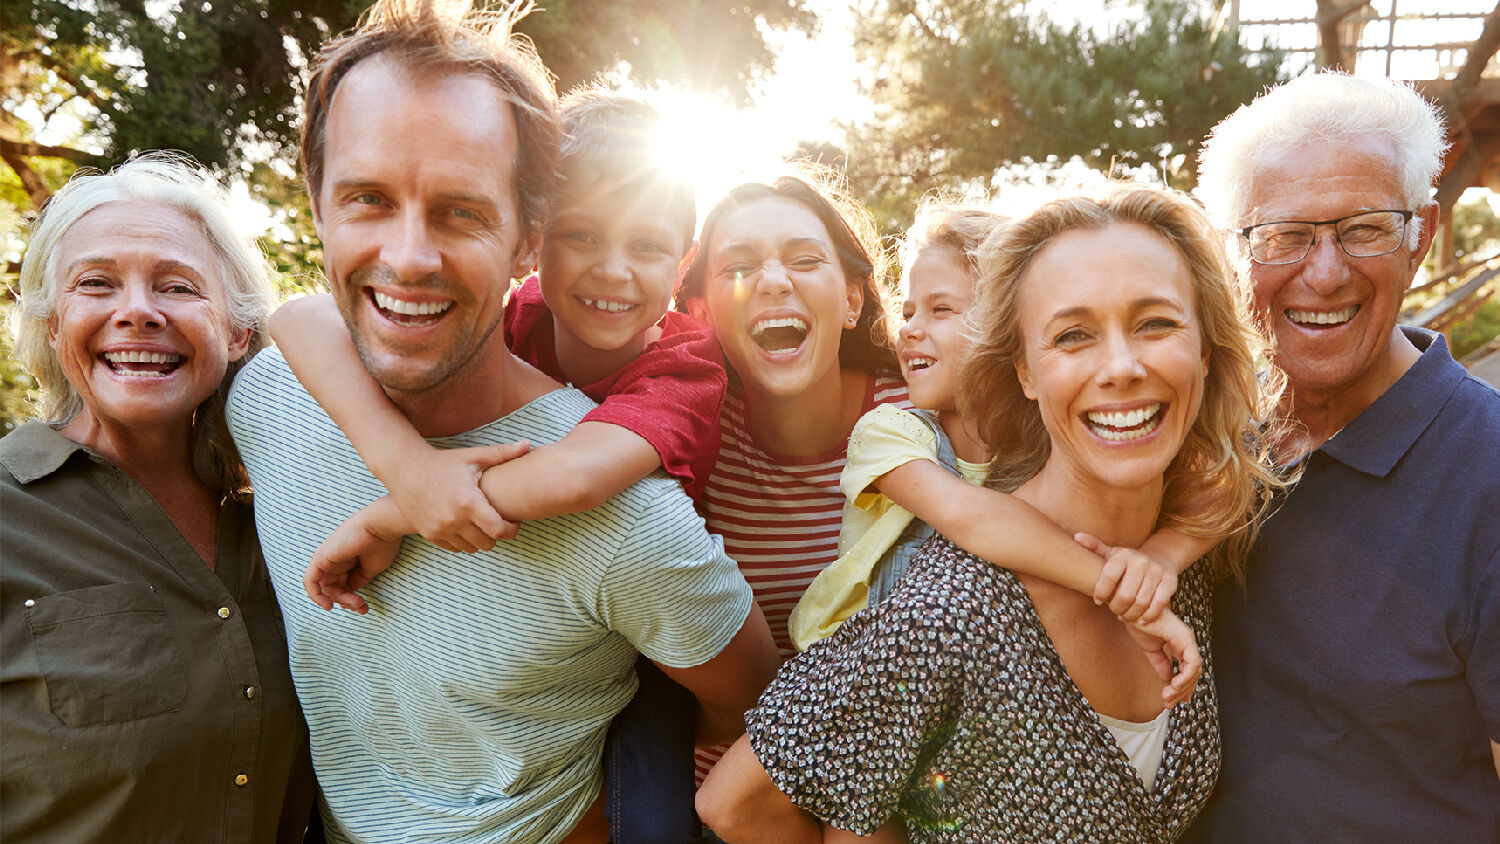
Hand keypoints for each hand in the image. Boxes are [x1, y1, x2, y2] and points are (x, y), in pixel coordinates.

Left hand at [302, 503, 404, 613]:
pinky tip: (328, 605)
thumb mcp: (371, 569)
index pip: (342, 585)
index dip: (351, 599)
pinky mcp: (321, 558)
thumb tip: (351, 592)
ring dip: (339, 599)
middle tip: (361, 606)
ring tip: (354, 603)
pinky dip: (316, 595)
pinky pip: (311, 581)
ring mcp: (327, 559)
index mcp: (347, 560)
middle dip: (346, 601)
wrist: (382, 526)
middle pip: (333, 588)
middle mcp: (335, 560)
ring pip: (324, 588)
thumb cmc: (382, 543)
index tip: (364, 607)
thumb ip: (358, 580)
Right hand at [383, 440, 530, 552]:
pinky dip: (463, 541)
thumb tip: (528, 444)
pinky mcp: (429, 535)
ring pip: (471, 549)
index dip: (512, 529)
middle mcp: (453, 520)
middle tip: (498, 522)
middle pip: (488, 543)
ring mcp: (439, 530)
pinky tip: (465, 526)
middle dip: (497, 535)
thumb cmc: (443, 462)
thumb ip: (503, 453)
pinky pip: (455, 548)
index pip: (499, 530)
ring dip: (480, 539)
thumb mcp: (473, 457)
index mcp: (468, 502)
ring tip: (482, 524)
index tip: (514, 522)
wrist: (405, 469)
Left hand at [1077, 532, 1177, 622]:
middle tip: (1114, 611)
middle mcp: (1141, 562)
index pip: (1109, 576)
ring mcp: (1156, 572)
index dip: (1101, 592)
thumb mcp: (1111, 553)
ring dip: (1131, 614)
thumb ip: (1094, 547)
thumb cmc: (1128, 561)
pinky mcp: (1169, 582)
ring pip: (1141, 602)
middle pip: (1125, 594)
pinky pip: (1158, 604)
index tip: (1098, 601)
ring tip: (1125, 615)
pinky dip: (1148, 616)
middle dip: (1116, 607)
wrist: (1160, 558)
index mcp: (1123, 555)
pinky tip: (1141, 620)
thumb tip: (1076, 537)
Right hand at [1123, 609, 1201, 708]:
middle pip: (1194, 672)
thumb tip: (1167, 680)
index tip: (1172, 699)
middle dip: (1183, 691)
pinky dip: (1184, 677)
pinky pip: (1191, 663)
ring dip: (1182, 687)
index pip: (1188, 669)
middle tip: (1169, 703)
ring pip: (1195, 670)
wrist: (1131, 608)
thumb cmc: (1139, 622)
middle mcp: (1187, 641)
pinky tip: (1172, 685)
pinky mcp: (1184, 638)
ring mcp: (1187, 639)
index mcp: (1180, 643)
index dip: (1183, 686)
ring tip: (1168, 697)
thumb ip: (1160, 663)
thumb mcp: (1150, 649)